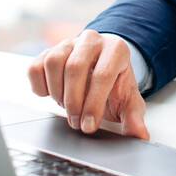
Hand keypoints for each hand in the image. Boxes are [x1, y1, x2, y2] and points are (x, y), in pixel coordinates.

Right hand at [26, 28, 150, 139]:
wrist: (102, 69)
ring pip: (53, 62)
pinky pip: (35, 67)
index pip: (102, 75)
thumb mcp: (129, 101)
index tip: (89, 126)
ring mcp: (67, 43)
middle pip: (75, 68)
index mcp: (116, 49)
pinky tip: (52, 95)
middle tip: (76, 122)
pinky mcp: (47, 51)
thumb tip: (140, 135)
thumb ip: (134, 118)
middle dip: (73, 102)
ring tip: (66, 106)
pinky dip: (40, 86)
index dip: (94, 104)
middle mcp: (92, 40)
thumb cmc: (114, 85)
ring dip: (57, 92)